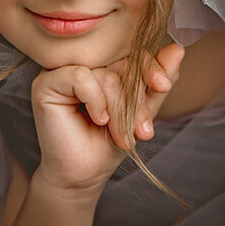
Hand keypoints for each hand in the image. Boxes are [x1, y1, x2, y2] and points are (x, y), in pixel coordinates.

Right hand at [30, 42, 185, 193]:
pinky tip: (98, 119)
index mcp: (102, 65)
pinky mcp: (46, 83)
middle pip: (120, 65)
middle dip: (136, 101)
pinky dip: (96, 100)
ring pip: (104, 75)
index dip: (150, 68)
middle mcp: (81, 64)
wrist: (83, 175)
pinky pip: (81, 76)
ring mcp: (62, 71)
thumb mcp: (140, 113)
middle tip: (143, 131)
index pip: (130, 53)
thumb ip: (154, 83)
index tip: (163, 86)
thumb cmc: (107, 145)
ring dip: (119, 110)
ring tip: (122, 136)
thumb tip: (177, 50)